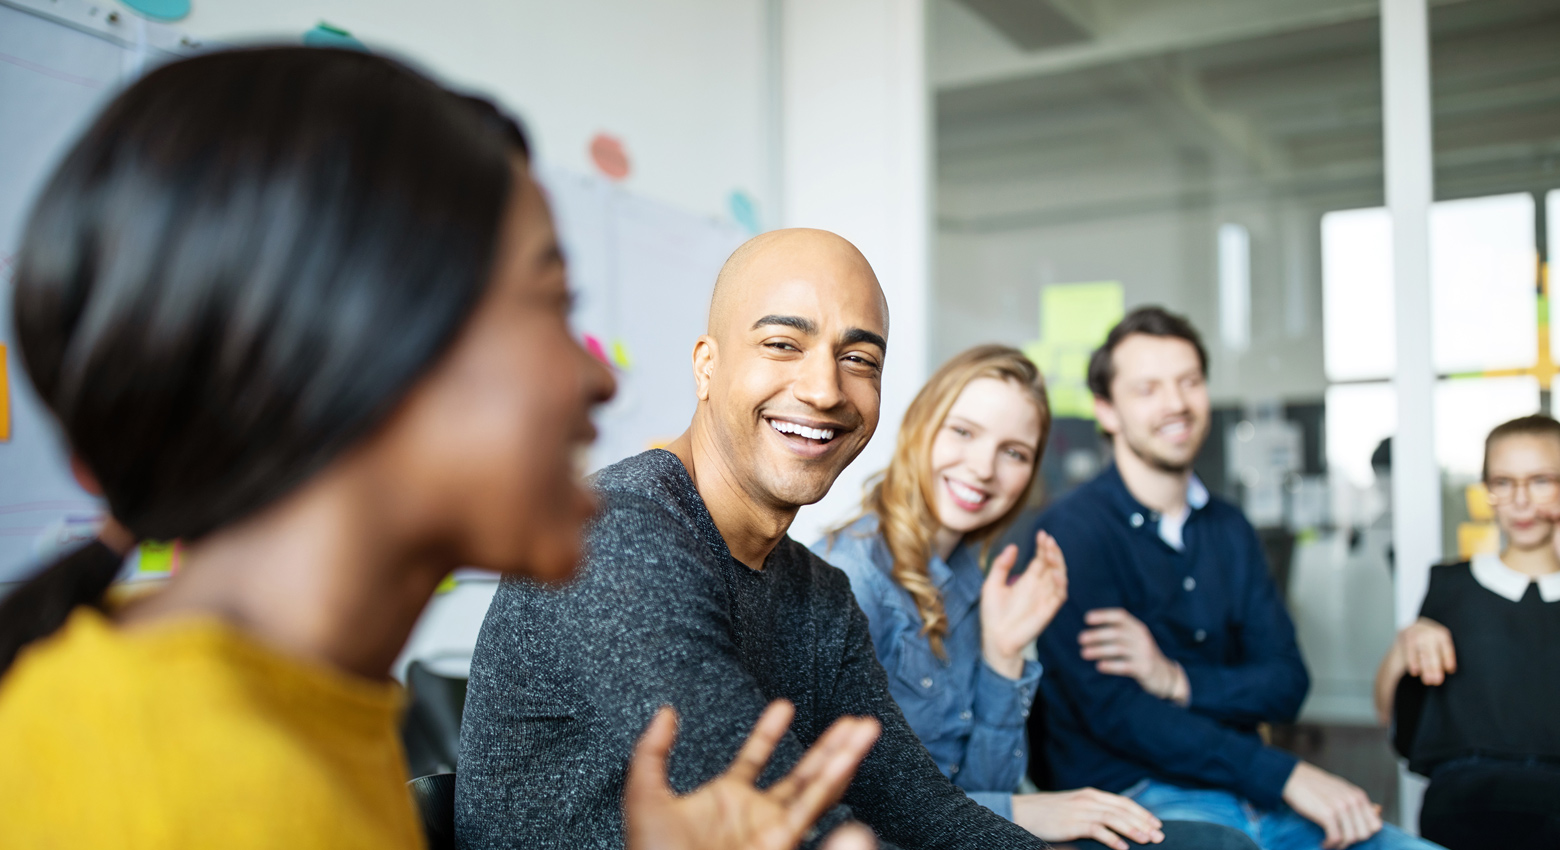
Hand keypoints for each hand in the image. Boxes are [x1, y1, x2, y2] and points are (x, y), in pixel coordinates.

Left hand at [624, 701, 880, 849]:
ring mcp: (773, 832)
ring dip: (843, 758)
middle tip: (855, 720)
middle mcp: (757, 817)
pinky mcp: (780, 845)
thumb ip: (652, 752)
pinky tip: (846, 761)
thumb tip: (665, 712)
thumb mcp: (645, 797)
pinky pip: (811, 810)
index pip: (755, 759)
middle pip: (803, 774)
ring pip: (818, 789)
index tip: (783, 705)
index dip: (768, 732)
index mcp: (727, 801)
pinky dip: (832, 784)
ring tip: (864, 729)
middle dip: (829, 746)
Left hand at [981, 531, 1068, 678]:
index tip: (1042, 534)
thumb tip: (1013, 546)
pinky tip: (1054, 572)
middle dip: (1052, 551)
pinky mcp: (1048, 610)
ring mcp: (1045, 598)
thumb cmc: (993, 614)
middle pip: (1052, 565)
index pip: (1040, 559)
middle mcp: (1039, 587)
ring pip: (1059, 576)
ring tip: (1051, 551)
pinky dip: (1060, 583)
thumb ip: (1001, 565)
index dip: (1043, 546)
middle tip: (1048, 540)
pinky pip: (1060, 594)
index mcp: (1027, 580)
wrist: (995, 639)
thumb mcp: (992, 585)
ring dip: (1058, 563)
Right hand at [1011, 788, 1163, 849]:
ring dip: (1133, 829)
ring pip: (1114, 818)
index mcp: (1090, 794)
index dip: (1141, 812)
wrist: (1021, 811)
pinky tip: (1123, 848)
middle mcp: (1088, 799)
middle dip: (1143, 822)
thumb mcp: (1073, 807)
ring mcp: (1080, 810)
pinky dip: (1112, 839)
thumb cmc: (1047, 813)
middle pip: (1123, 810)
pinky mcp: (1072, 823)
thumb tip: (1113, 821)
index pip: (1123, 802)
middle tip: (1159, 835)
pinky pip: (1097, 830)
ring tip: (1147, 840)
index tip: (1156, 823)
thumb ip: (1092, 810)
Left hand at [1079, 608, 1186, 704]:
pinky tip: (1099, 666)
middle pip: (1117, 632)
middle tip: (1080, 639)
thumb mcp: (1133, 640)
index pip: (1120, 616)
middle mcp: (1142, 638)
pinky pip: (1126, 666)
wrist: (1165, 675)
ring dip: (1099, 650)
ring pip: (1119, 649)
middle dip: (1097, 635)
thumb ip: (1117, 634)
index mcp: (1137, 628)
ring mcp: (1144, 653)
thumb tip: (1088, 634)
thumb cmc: (1141, 655)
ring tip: (1084, 653)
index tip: (1086, 619)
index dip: (1103, 615)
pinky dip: (1111, 666)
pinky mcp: (1145, 668)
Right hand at [1282, 761, 1381, 848]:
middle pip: (1364, 834)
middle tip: (1340, 839)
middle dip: (1352, 840)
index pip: (1375, 825)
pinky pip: (1336, 838)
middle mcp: (1352, 801)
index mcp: (1358, 796)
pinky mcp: (1327, 814)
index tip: (1352, 834)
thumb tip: (1373, 814)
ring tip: (1331, 843)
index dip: (1364, 833)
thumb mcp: (1341, 789)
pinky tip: (1324, 843)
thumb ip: (1355, 801)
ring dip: (1340, 845)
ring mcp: (1341, 807)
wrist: (1293, 777)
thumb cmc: (1315, 785)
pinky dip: (1330, 845)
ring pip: (1351, 838)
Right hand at [1393, 617, 1455, 685]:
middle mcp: (1429, 633)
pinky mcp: (1406, 639)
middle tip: (1437, 681)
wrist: (1412, 627)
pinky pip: (1410, 653)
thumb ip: (1444, 654)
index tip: (1450, 670)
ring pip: (1422, 654)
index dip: (1448, 659)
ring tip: (1428, 681)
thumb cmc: (1430, 640)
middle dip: (1435, 668)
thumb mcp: (1439, 642)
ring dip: (1425, 669)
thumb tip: (1449, 670)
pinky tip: (1415, 673)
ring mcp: (1416, 635)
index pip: (1446, 648)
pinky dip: (1413, 663)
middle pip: (1433, 653)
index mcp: (1442, 634)